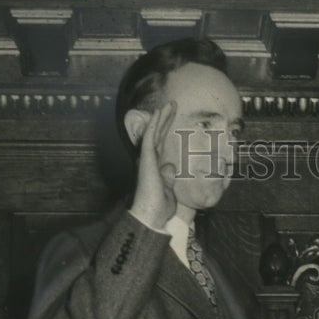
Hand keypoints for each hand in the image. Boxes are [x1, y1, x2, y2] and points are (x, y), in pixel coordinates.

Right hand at [129, 101, 177, 229]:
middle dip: (165, 119)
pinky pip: (150, 137)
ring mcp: (147, 158)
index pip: (162, 143)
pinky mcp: (146, 158)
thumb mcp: (169, 188)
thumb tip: (171, 166)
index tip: (172, 118)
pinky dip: (154, 124)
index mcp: (156, 166)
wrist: (151, 214)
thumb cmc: (159, 206)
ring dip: (162, 117)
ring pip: (155, 132)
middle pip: (159, 134)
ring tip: (169, 104)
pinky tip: (158, 112)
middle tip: (172, 105)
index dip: (167, 130)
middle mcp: (150, 159)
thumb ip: (169, 176)